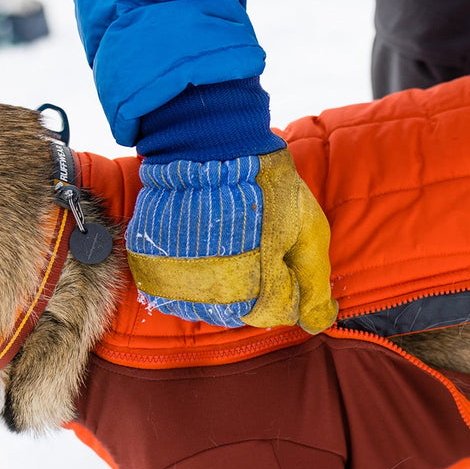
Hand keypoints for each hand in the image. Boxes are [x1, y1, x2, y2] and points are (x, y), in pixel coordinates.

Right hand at [125, 149, 336, 332]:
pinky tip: (201, 244)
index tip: (285, 247)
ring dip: (221, 281)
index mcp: (258, 292)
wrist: (211, 145)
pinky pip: (172, 289)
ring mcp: (178, 283)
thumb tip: (318, 323)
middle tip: (256, 237)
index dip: (290, 281)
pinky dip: (188, 273)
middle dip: (258, 283)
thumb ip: (315, 283)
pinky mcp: (151, 265)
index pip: (280, 312)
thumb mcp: (308, 231)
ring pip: (207, 304)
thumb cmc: (269, 186)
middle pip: (243, 312)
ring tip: (229, 237)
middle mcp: (213, 298)